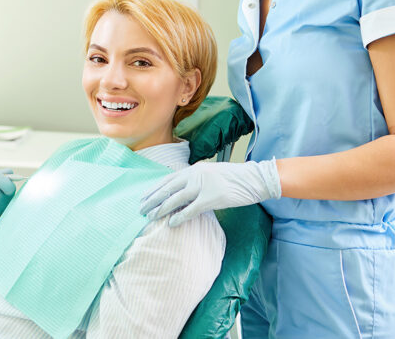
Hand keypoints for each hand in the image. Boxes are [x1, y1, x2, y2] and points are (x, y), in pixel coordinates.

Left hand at [139, 159, 280, 226]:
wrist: (253, 178)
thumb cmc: (233, 178)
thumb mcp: (210, 173)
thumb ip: (195, 179)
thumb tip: (181, 190)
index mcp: (193, 169)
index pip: (167, 179)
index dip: (154, 189)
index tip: (143, 197)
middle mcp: (194, 175)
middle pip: (167, 189)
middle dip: (152, 200)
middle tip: (141, 209)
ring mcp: (202, 186)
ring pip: (175, 199)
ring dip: (161, 209)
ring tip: (151, 217)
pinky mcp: (212, 198)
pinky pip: (190, 210)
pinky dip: (179, 217)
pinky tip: (171, 224)